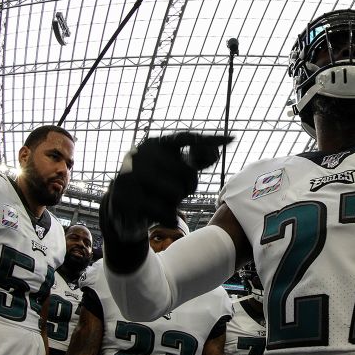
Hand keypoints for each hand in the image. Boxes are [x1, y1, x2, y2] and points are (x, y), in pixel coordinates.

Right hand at [99, 132, 230, 245]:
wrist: (121, 208)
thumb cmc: (156, 186)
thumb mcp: (175, 171)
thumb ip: (195, 159)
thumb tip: (216, 150)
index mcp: (154, 143)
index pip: (186, 138)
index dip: (210, 140)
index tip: (233, 139)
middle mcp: (140, 155)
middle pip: (187, 172)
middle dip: (189, 186)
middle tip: (179, 191)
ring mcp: (130, 176)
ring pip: (175, 193)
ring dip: (177, 202)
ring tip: (166, 202)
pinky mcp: (125, 199)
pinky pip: (163, 211)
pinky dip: (170, 217)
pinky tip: (165, 215)